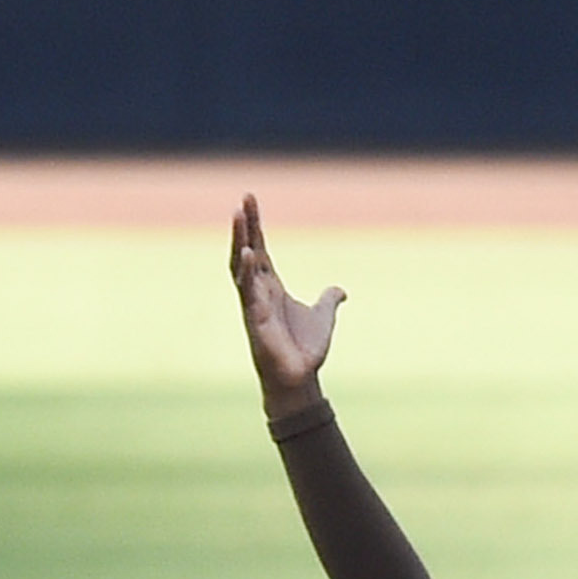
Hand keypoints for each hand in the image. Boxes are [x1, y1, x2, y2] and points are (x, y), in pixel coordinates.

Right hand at [230, 196, 342, 415]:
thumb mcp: (323, 316)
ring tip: (237, 215)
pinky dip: (246, 271)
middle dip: (244, 225)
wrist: (300, 379)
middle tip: (243, 199)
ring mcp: (254, 304)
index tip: (250, 200)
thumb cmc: (305, 350)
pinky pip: (247, 291)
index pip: (260, 248)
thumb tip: (340, 290)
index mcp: (272, 287)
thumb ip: (328, 299)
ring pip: (241, 266)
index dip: (255, 225)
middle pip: (247, 250)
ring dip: (239, 240)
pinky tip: (246, 251)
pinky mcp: (255, 319)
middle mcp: (259, 291)